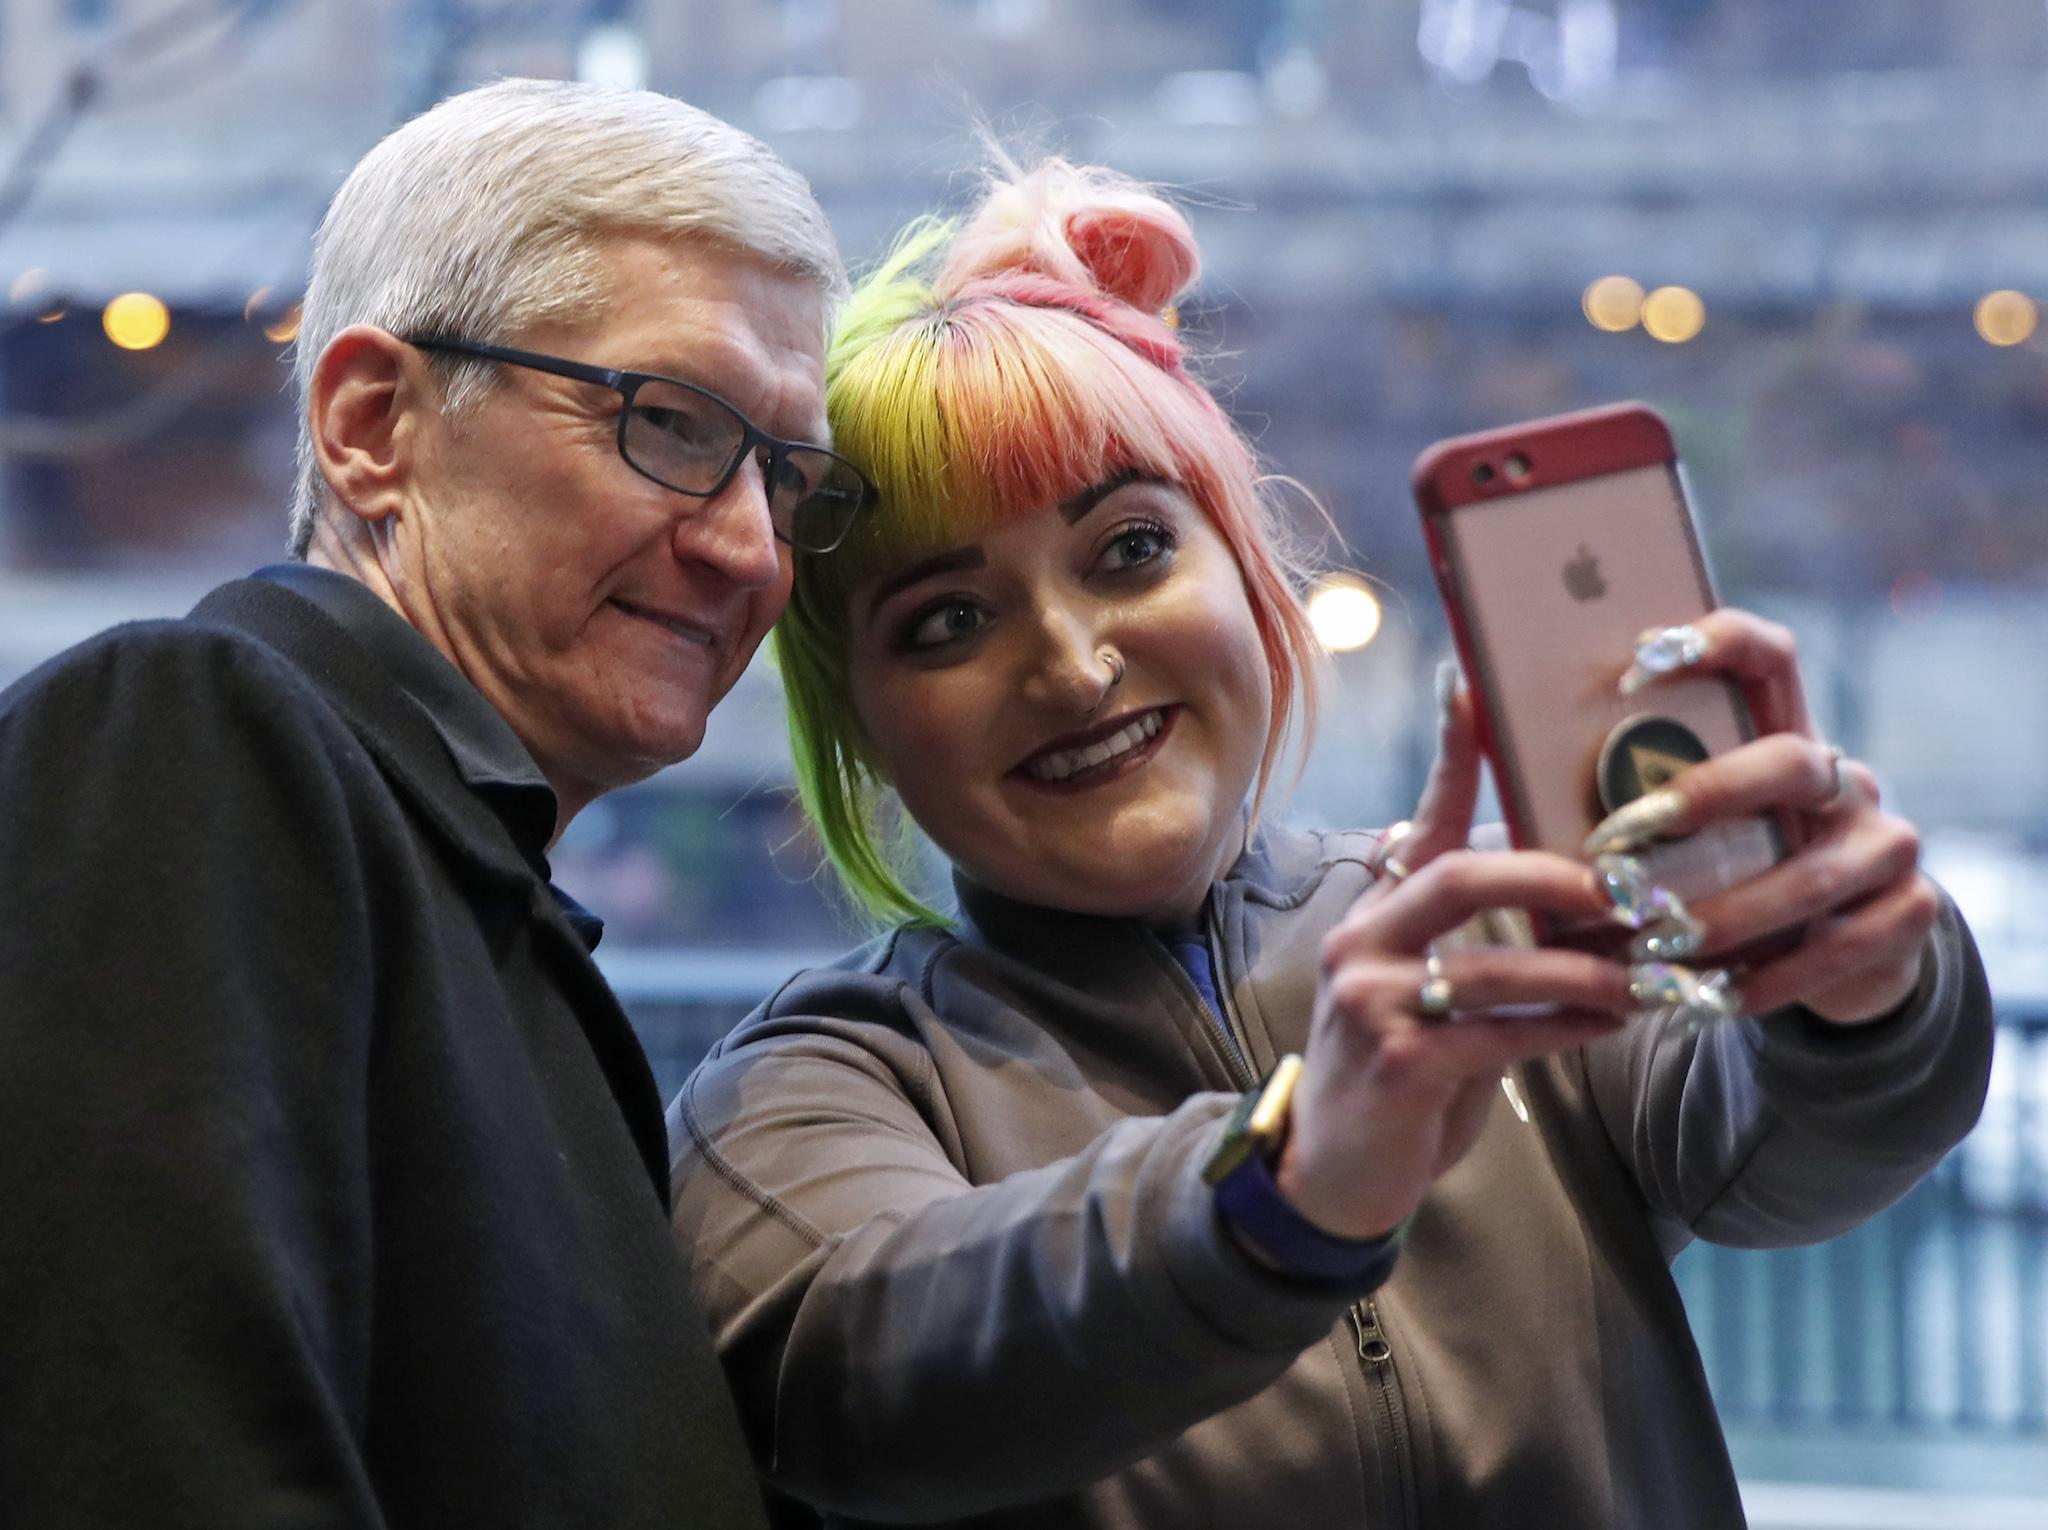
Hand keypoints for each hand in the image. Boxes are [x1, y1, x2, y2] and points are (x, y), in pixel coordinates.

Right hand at [1273, 677, 1635, 1239]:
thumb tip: (1555, 884)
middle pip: (1457, 875)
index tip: (1476, 682)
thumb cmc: (1399, 1071)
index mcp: (1374, 912)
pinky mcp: (1397, 1064)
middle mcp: (1360, 942)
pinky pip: (1501, 1034)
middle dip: (1552, 877)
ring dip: (1583, 970)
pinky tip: (1613, 1023)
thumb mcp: (1420, 989)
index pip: (1422, 816)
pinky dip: (1567, 1027)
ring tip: (1646, 975)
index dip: (1453, 751)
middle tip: (1626, 891)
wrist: (1335, 1172)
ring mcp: (1370, 1003)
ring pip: (1492, 965)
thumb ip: (1466, 935)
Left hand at [1597, 610, 1939, 1024]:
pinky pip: (1838, 948)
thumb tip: (1475, 712)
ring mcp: (1884, 842)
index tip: (1631, 664)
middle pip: (1791, 760)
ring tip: (1652, 944)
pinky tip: (1706, 995)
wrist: (1833, 949)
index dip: (1713, 642)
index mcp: (1783, 731)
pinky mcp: (1908, 913)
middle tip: (1621, 837)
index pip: (1766, 654)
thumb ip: (1619, 783)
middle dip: (1705, 798)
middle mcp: (1841, 777)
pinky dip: (1766, 977)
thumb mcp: (1681, 824)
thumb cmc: (1720, 871)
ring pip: (1810, 875)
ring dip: (1723, 914)